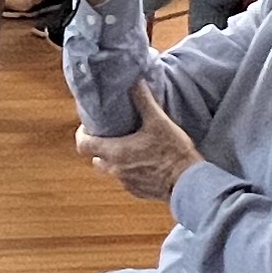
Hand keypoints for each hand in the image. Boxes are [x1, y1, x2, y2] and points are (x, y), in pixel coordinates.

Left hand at [78, 107, 199, 200]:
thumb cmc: (173, 151)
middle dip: (98, 146)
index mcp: (115, 152)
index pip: (83, 145)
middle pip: (95, 157)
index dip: (82, 134)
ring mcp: (126, 182)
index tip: (90, 126)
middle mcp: (115, 169)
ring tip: (127, 146)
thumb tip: (135, 81)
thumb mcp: (159, 121)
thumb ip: (143, 101)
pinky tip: (142, 161)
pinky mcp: (137, 191)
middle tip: (110, 134)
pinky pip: (125, 179)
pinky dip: (128, 170)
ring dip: (114, 159)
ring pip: (110, 169)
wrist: (189, 182)